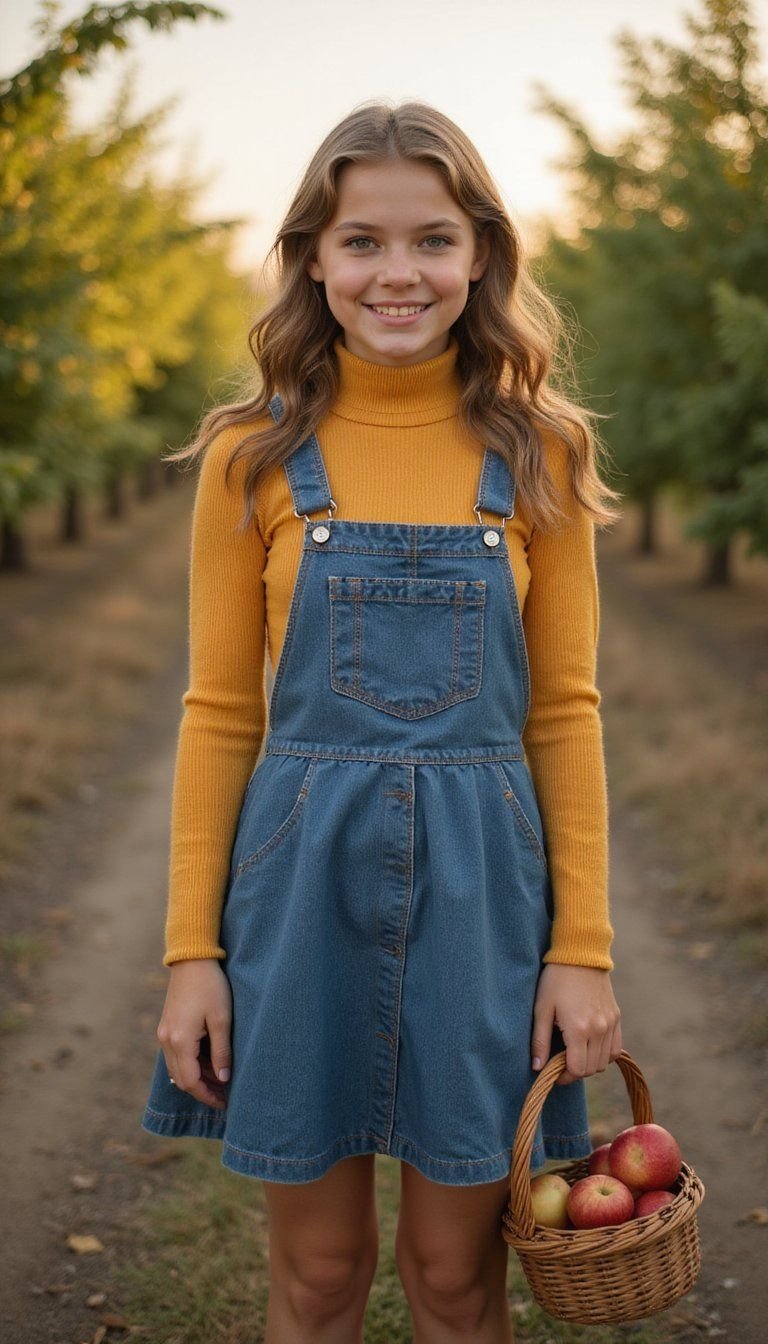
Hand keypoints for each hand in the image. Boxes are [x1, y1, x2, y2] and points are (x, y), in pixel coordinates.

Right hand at [156, 959, 232, 1110]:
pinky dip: (192, 1063)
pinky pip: (177, 1054)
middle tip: (225, 1095)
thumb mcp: (221, 1019)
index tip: (225, 1103)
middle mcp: (166, 1040)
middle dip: (203, 1090)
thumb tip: (223, 1079)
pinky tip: (209, 1061)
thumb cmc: (210, 986)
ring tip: (221, 1079)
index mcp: (179, 1041)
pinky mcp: (167, 1025)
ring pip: (178, 1067)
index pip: (191, 1082)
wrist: (192, 958)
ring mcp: (164, 1033)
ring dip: (197, 1076)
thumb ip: (222, 1052)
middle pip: (182, 1079)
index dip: (207, 1096)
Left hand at [531, 963, 621, 1085]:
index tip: (553, 1072)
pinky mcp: (616, 1017)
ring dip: (590, 1063)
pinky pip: (615, 1048)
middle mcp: (599, 1030)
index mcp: (579, 1030)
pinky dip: (604, 1054)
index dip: (564, 1077)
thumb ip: (540, 1041)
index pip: (577, 1070)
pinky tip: (590, 1046)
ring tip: (574, 1052)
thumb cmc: (556, 980)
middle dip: (575, 1071)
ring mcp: (610, 1024)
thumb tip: (538, 1068)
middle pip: (592, 1069)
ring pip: (604, 1061)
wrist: (580, 954)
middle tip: (560, 1061)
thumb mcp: (542, 1009)